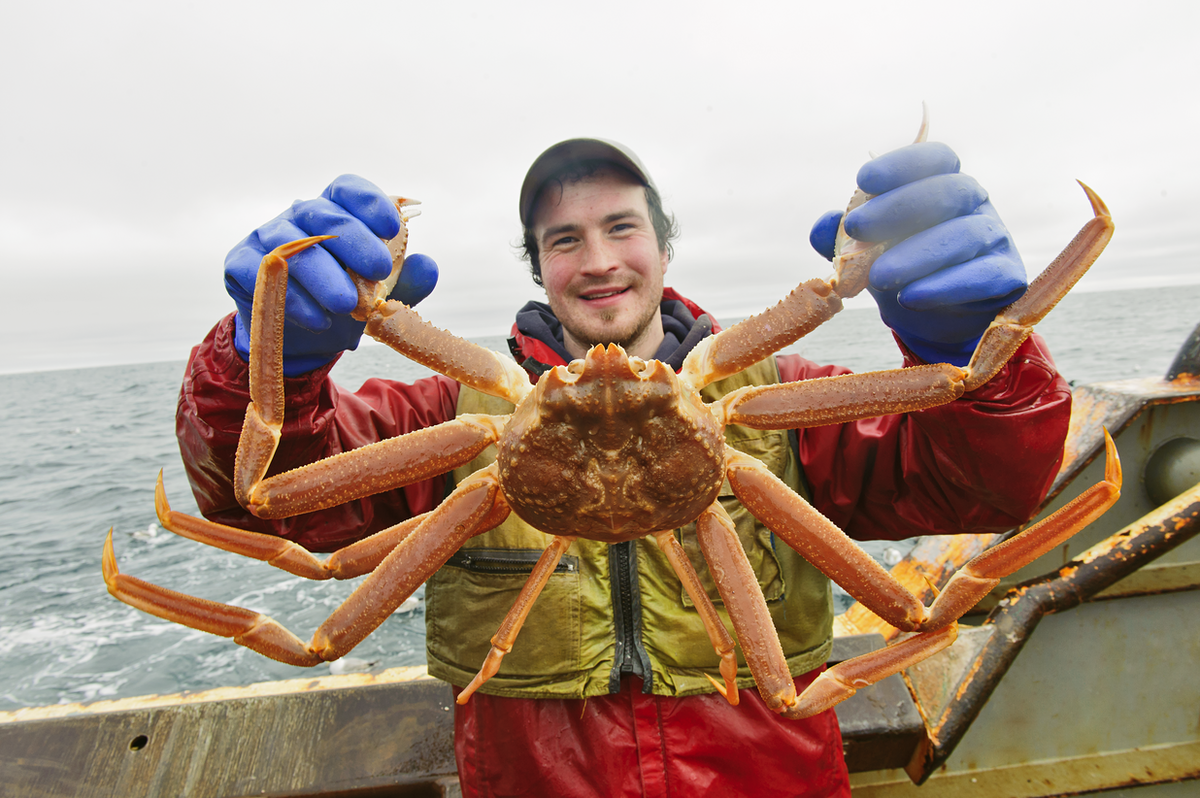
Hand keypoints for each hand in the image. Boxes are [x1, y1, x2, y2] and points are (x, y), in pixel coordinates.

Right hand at [224, 175, 437, 375]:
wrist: (303, 339)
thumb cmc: (345, 304)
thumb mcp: (382, 297)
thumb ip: (408, 281)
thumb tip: (429, 266)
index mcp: (336, 212)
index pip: (348, 190)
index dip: (370, 202)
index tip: (392, 228)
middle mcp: (299, 216)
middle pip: (324, 215)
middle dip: (355, 242)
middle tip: (380, 272)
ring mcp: (266, 237)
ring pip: (293, 246)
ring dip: (324, 276)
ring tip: (348, 305)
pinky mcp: (239, 263)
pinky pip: (262, 273)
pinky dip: (291, 298)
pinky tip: (316, 318)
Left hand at [809, 143, 1025, 366]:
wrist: (937, 320)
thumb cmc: (903, 271)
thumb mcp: (868, 252)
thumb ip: (843, 238)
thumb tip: (822, 227)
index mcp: (945, 185)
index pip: (935, 158)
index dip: (902, 163)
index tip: (863, 179)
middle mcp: (975, 204)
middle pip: (950, 190)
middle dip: (900, 206)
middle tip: (857, 228)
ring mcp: (996, 238)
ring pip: (965, 235)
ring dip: (918, 254)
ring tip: (879, 277)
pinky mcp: (1007, 276)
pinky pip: (983, 275)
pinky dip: (945, 286)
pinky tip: (910, 297)